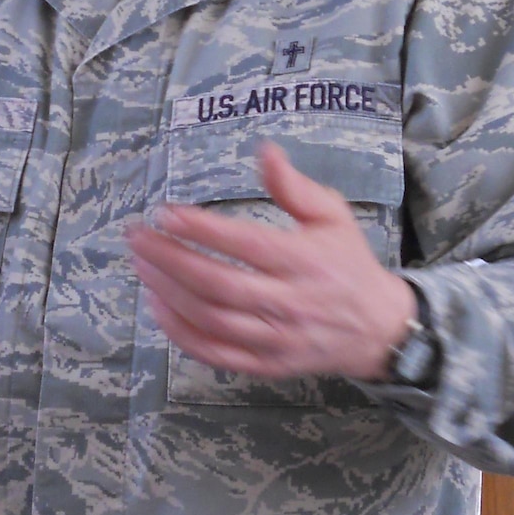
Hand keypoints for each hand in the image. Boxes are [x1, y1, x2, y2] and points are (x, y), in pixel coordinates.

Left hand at [126, 142, 417, 382]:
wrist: (377, 329)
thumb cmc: (347, 263)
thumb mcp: (332, 216)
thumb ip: (294, 186)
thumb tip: (264, 149)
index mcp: (304, 261)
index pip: (245, 244)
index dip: (201, 228)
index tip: (165, 212)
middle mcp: (289, 301)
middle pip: (218, 284)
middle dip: (170, 259)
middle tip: (136, 237)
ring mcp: (276, 338)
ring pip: (210, 320)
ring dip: (168, 293)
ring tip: (141, 265)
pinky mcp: (266, 365)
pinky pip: (214, 353)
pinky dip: (180, 332)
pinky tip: (157, 306)